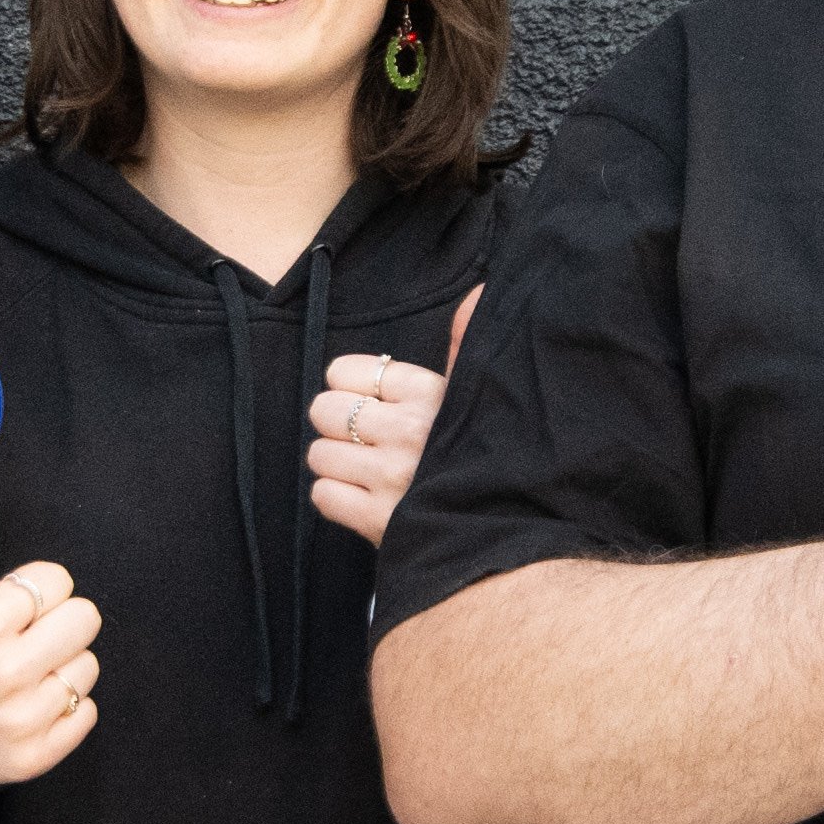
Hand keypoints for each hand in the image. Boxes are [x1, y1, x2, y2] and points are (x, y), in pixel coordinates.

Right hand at [0, 504, 102, 785]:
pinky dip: (64, 709)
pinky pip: (86, 713)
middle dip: (57, 621)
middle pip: (85, 618)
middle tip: (23, 637)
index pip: (56, 580)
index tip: (8, 605)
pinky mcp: (31, 758)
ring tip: (20, 674)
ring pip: (87, 667)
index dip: (35, 588)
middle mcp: (1, 672)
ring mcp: (18, 720)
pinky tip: (26, 706)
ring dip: (60, 666)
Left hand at [304, 288, 475, 544]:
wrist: (503, 530)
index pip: (345, 372)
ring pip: (319, 453)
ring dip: (338, 463)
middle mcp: (410, 430)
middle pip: (325, 409)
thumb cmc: (481, 455)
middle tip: (366, 439)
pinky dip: (336, 499)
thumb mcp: (476, 395)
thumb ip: (464, 345)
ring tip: (368, 471)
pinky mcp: (379, 521)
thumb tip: (475, 293)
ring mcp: (392, 476)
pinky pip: (323, 496)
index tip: (374, 403)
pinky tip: (364, 499)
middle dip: (340, 424)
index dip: (352, 387)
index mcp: (431, 393)